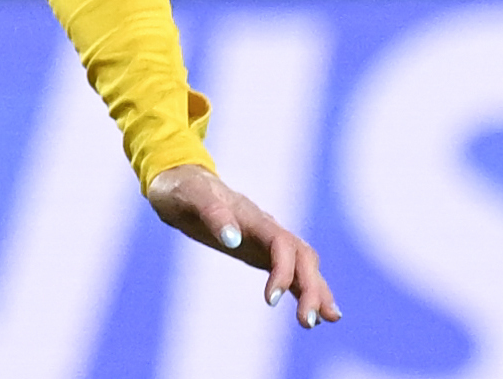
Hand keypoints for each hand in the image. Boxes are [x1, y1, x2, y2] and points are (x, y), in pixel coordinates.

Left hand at [147, 163, 338, 328]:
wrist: (178, 181)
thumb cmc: (182, 189)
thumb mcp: (190, 197)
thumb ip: (212, 214)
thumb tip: (232, 239)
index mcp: (252, 216)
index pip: (282, 244)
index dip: (283, 272)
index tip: (270, 300)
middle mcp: (267, 228)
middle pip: (303, 257)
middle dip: (311, 288)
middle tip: (308, 322)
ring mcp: (266, 239)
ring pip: (303, 265)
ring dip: (315, 291)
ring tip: (324, 320)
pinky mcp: (261, 251)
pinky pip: (291, 271)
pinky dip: (304, 290)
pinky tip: (315, 313)